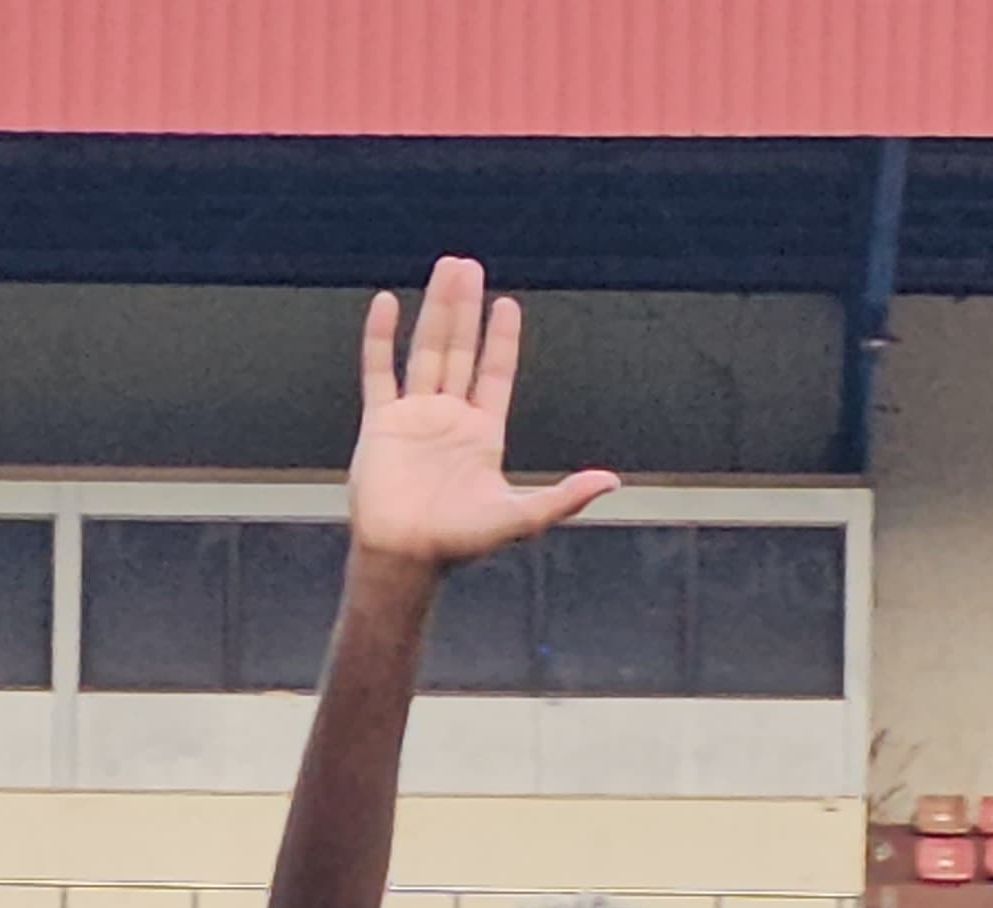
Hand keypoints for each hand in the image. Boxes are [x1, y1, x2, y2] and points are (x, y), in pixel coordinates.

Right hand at [345, 257, 619, 571]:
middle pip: (459, 351)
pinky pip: (379, 372)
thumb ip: (565, 497)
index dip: (501, 339)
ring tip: (443, 271)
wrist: (403, 557)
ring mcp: (414, 417)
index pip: (495, 373)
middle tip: (467, 266)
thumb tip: (613, 481)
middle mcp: (449, 419)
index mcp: (482, 434)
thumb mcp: (521, 518)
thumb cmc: (459, 543)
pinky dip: (381, 338)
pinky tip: (388, 304)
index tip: (507, 303)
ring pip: (425, 351)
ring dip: (434, 311)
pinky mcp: (380, 424)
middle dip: (464, 309)